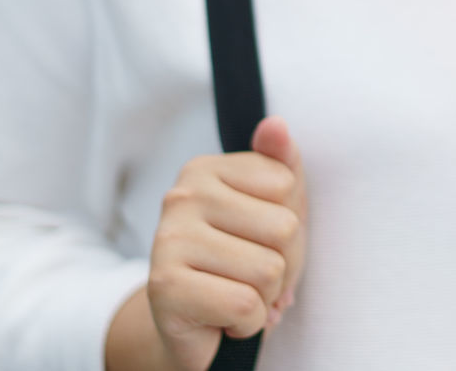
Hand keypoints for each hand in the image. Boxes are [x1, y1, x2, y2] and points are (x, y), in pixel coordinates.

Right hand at [145, 116, 307, 369]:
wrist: (193, 330)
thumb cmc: (241, 263)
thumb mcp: (273, 210)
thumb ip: (281, 163)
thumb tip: (275, 124)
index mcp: (205, 170)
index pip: (288, 186)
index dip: (291, 227)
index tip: (261, 242)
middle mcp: (181, 197)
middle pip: (284, 228)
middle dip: (283, 266)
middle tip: (251, 277)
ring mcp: (168, 240)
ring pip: (268, 270)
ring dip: (265, 297)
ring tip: (236, 295)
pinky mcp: (165, 288)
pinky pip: (245, 305)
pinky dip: (248, 324)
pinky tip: (224, 320)